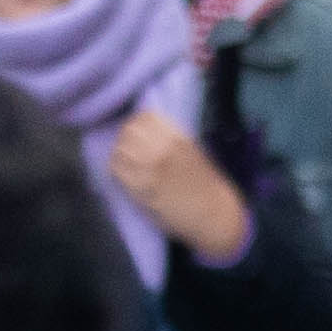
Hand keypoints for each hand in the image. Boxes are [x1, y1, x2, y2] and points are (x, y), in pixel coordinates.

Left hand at [109, 109, 250, 262]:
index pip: (145, 117)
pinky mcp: (142, 189)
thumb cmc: (206, 185)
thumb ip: (171, 140)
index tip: (138, 134)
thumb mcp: (193, 152)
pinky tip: (125, 178)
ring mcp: (152, 169)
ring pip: (119, 149)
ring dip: (119, 155)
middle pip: (128, 131)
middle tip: (129, 151)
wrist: (213, 213)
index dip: (137, 124)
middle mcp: (163, 150)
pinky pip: (117, 171)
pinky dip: (117, 171)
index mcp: (178, 138)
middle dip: (125, 138)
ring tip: (126, 165)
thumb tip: (147, 132)